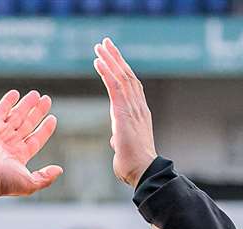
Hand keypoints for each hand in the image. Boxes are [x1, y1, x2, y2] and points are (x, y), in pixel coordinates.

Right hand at [0, 90, 61, 208]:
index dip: (45, 129)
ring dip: (26, 104)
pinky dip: (7, 101)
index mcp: (20, 156)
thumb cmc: (4, 182)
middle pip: (28, 124)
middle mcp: (10, 144)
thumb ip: (45, 177)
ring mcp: (0, 133)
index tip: (52, 118)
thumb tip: (59, 170)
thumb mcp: (30, 184)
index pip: (36, 139)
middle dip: (37, 112)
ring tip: (36, 94)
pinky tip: (16, 93)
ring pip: (16, 114)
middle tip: (46, 100)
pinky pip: (0, 110)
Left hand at [93, 38, 158, 187]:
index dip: (122, 70)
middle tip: (106, 43)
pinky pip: (115, 86)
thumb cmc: (134, 166)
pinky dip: (107, 72)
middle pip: (127, 75)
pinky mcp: (124, 112)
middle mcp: (138, 107)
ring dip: (110, 59)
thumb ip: (119, 140)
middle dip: (116, 58)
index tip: (112, 58)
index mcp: (138, 114)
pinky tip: (99, 61)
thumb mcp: (124, 149)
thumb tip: (115, 140)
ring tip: (101, 46)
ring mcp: (133, 108)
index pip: (130, 86)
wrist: (143, 171)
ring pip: (122, 76)